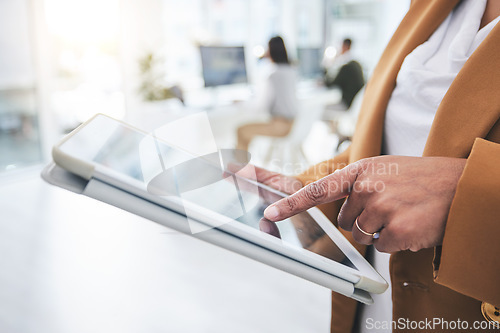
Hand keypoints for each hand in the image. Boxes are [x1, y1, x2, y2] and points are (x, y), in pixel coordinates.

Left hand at [263, 156, 466, 252]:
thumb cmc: (419, 178)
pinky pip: (383, 246)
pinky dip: (396, 241)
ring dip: (380, 230)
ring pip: (362, 235)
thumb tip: (340, 207)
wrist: (459, 184)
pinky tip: (411, 224)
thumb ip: (357, 184)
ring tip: (402, 212)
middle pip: (345, 221)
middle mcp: (366, 188)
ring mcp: (381, 209)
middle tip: (389, 207)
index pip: (318, 191)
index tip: (270, 214)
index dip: (291, 204)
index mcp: (360, 171)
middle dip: (362, 219)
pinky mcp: (396, 230)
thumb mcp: (383, 169)